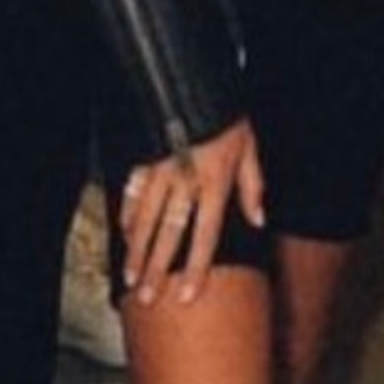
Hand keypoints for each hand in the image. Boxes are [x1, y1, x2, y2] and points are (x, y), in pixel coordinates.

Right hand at [119, 119, 264, 307]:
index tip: (187, 294)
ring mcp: (162, 172)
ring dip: (137, 250)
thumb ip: (253, 186)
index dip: (196, 268)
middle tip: (147, 296)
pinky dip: (126, 214)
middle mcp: (186, 182)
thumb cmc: (228, 119)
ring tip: (131, 275)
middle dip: (157, 269)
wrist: (197, 87)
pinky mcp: (146, 160)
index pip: (205, 236)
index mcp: (214, 183)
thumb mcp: (250, 148)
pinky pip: (132, 192)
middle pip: (169, 234)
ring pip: (145, 218)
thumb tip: (259, 219)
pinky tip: (124, 234)